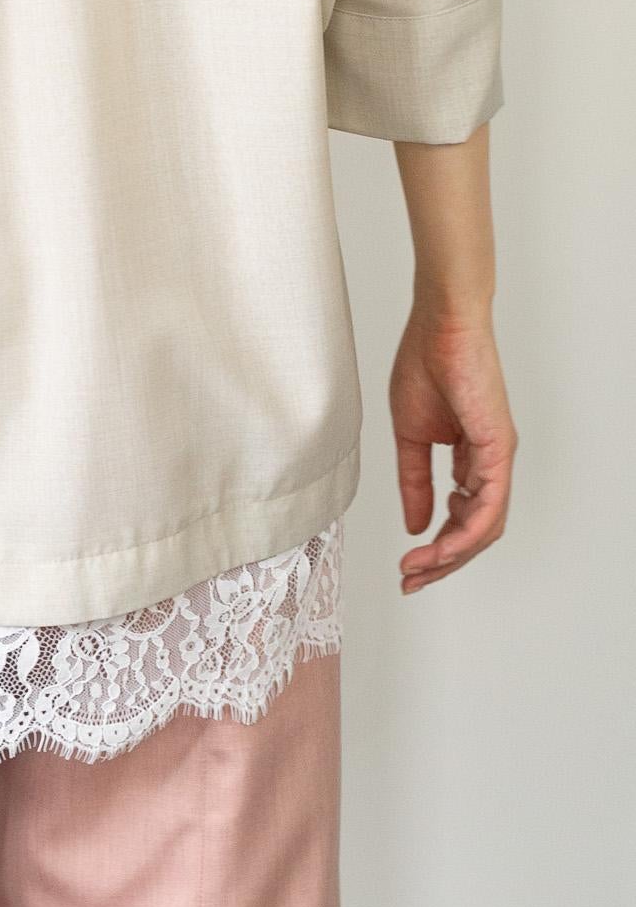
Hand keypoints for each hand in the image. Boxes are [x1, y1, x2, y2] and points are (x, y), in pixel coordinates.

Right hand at [390, 307, 515, 593]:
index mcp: (469, 457)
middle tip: (411, 581)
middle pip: (475, 531)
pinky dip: (466, 531)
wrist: (440, 326)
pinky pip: (489, 504)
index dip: (434, 547)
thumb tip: (415, 524)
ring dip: (451, 554)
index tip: (407, 566)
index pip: (459, 517)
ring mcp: (497, 457)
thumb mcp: (408, 434)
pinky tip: (443, 546)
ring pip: (485, 526)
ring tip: (419, 568)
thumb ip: (413, 481)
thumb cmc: (425, 363)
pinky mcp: (498, 448)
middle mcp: (489, 463)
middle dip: (442, 562)